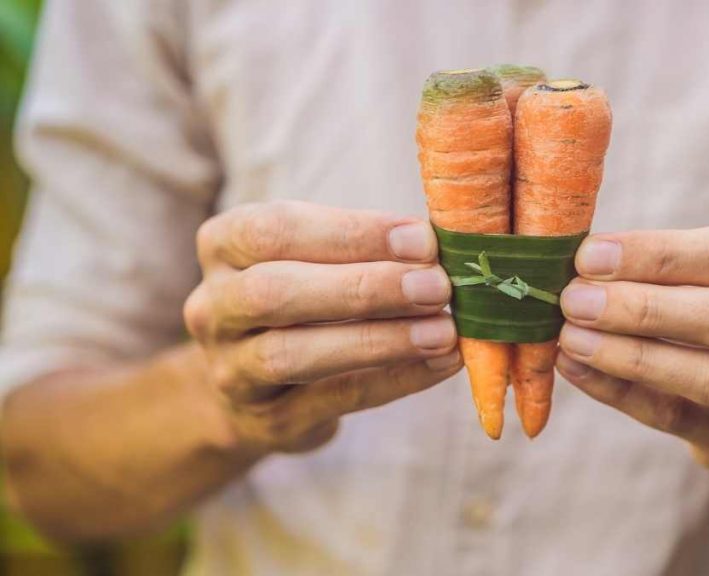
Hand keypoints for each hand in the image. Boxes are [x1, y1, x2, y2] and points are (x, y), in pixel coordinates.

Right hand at [184, 201, 461, 455]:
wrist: (254, 385)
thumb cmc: (303, 296)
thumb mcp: (314, 257)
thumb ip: (363, 247)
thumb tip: (441, 246)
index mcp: (224, 246)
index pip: (276, 229)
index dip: (352, 234)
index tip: (422, 240)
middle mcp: (213, 307)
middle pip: (275, 292)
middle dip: (365, 288)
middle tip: (437, 287)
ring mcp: (231, 370)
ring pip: (294, 354)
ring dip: (379, 340)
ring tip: (444, 331)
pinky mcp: (268, 421)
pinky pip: (334, 399)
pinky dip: (394, 379)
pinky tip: (441, 364)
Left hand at [556, 227, 708, 468]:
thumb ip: (666, 264)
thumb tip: (582, 258)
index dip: (661, 255)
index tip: (591, 255)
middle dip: (648, 307)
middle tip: (576, 299)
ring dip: (635, 355)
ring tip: (572, 337)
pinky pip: (682, 417)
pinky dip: (623, 392)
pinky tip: (578, 369)